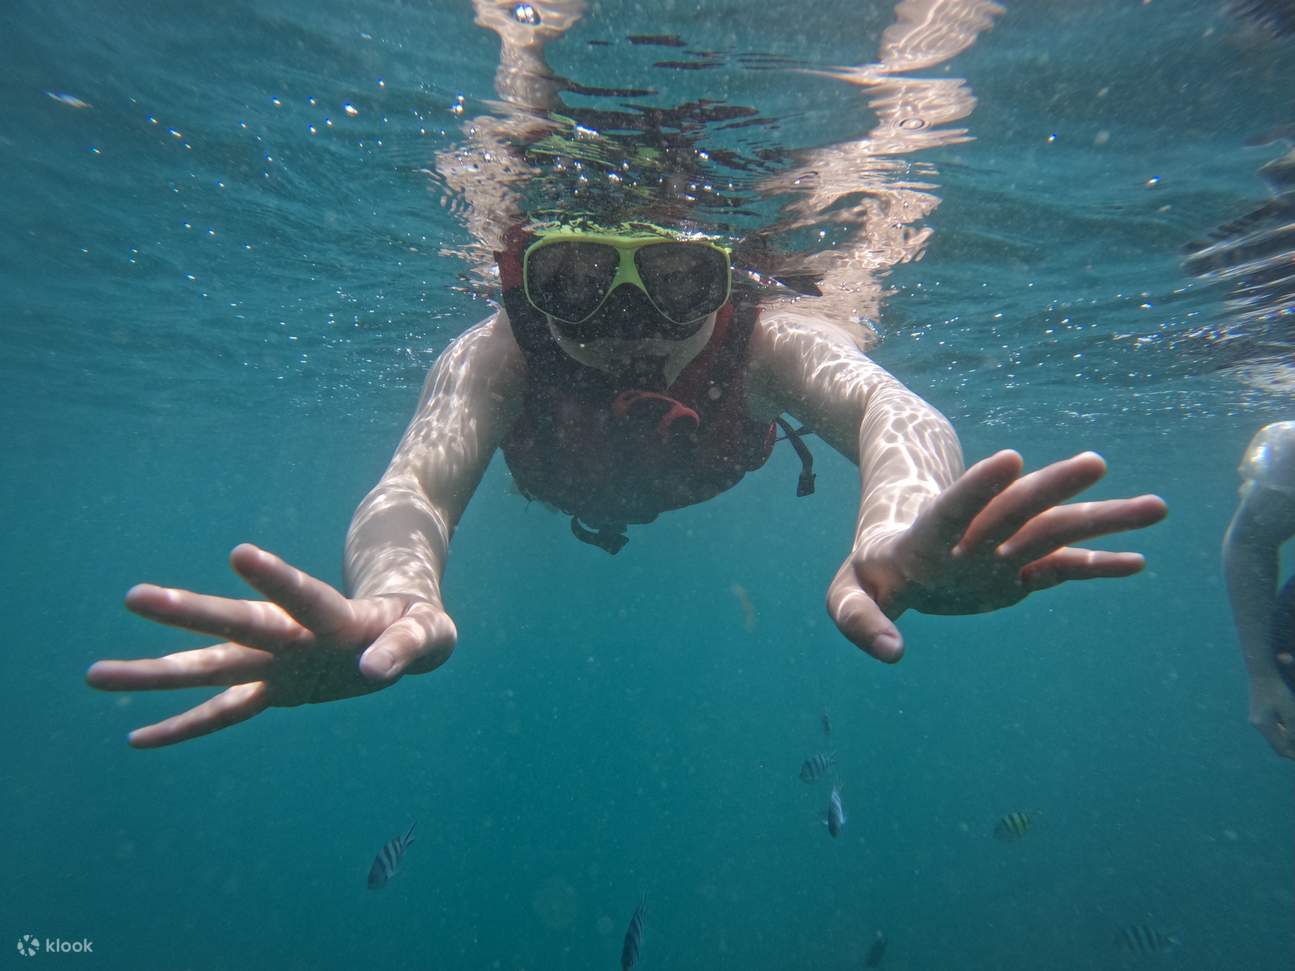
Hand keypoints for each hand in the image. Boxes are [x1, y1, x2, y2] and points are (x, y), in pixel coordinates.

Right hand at [86, 544, 456, 747]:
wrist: (401, 624)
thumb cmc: (418, 622)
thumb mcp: (429, 632)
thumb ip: (406, 647)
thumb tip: (376, 672)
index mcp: (333, 618)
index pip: (302, 596)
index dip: (276, 579)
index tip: (240, 554)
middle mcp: (292, 636)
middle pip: (238, 624)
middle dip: (190, 613)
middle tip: (134, 595)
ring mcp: (275, 663)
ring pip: (210, 667)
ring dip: (156, 672)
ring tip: (93, 675)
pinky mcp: (273, 692)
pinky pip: (223, 714)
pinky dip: (184, 728)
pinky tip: (135, 738)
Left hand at [827, 451, 1167, 661]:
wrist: (902, 548)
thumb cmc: (873, 573)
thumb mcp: (847, 594)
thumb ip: (858, 619)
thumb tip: (892, 653)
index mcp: (926, 535)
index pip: (952, 507)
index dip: (978, 487)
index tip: (1012, 459)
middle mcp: (973, 534)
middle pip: (1014, 509)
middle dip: (1052, 489)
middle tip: (1095, 463)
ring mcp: (1003, 548)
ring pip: (1054, 529)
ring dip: (1101, 519)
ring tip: (1157, 507)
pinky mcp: (1021, 570)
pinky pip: (1066, 566)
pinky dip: (1099, 566)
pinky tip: (1138, 561)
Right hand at [1250, 682, 1294, 759]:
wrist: (1261, 672)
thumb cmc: (1277, 690)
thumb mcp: (1289, 711)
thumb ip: (1293, 730)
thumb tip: (1294, 744)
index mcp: (1263, 726)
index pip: (1281, 749)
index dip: (1294, 755)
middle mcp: (1257, 724)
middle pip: (1277, 744)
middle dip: (1291, 749)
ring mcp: (1256, 717)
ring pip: (1275, 736)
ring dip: (1287, 740)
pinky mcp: (1258, 711)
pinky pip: (1272, 727)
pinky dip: (1283, 731)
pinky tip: (1291, 726)